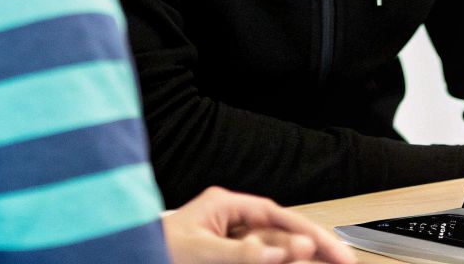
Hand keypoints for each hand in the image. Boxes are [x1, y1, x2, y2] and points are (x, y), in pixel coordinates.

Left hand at [162, 186, 356, 263]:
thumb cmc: (150, 248)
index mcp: (223, 205)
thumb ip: (240, 252)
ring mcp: (226, 243)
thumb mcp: (197, 251)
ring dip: (297, 256)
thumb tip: (282, 253)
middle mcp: (227, 221)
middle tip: (342, 260)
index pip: (275, 215)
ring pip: (272, 250)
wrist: (121, 253)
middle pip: (279, 233)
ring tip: (329, 261)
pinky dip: (276, 262)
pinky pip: (257, 260)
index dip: (306, 231)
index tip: (329, 247)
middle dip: (311, 246)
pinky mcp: (221, 259)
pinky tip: (295, 263)